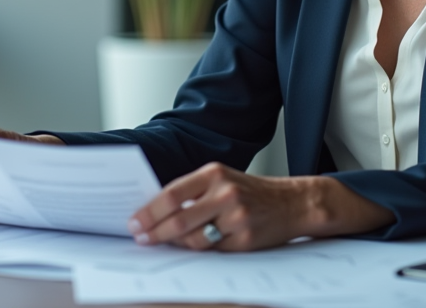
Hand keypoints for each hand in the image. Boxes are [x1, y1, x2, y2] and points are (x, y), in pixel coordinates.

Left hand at [127, 163, 394, 250]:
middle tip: (140, 238)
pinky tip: (188, 248)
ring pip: (194, 240)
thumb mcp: (222, 179)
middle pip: (179, 220)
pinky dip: (197, 251)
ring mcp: (236, 218)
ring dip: (173, 245)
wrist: (292, 202)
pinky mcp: (245, 240)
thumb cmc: (250, 191)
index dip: (149, 211)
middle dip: (154, 232)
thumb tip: (154, 210)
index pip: (172, 194)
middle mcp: (224, 193)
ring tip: (162, 244)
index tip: (134, 222)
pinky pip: (212, 251)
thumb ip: (192, 191)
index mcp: (214, 174)